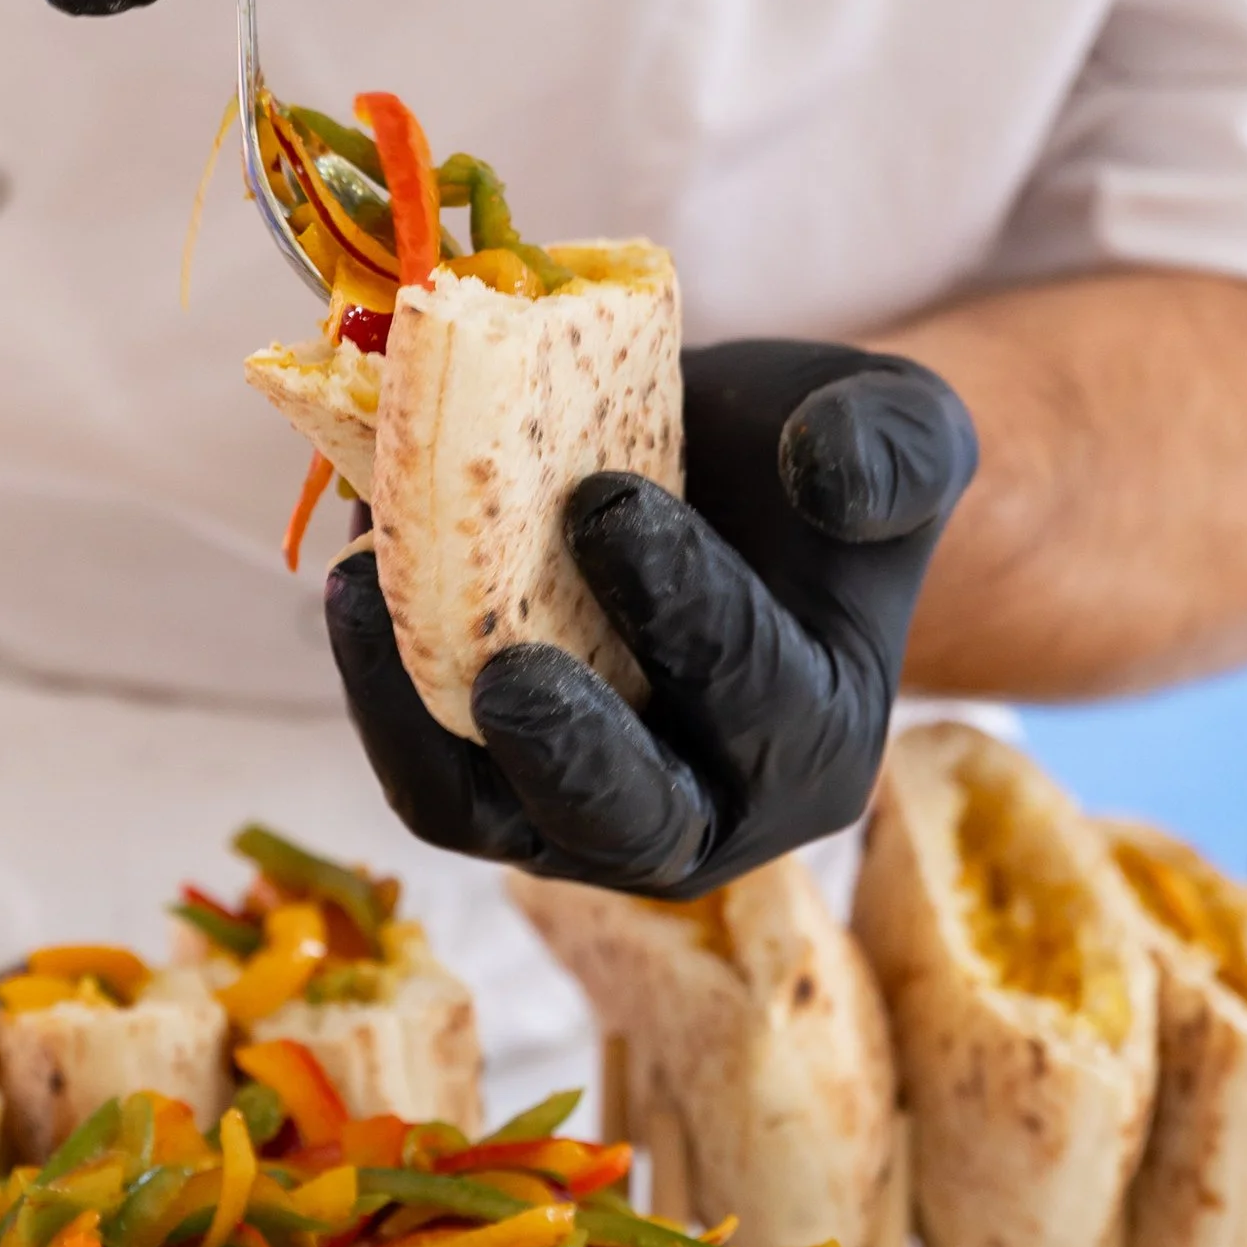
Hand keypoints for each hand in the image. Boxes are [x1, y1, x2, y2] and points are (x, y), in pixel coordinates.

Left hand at [327, 340, 977, 894]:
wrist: (732, 483)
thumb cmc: (818, 461)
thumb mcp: (901, 425)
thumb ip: (891, 446)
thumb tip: (821, 473)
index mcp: (822, 742)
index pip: (754, 694)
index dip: (682, 607)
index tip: (605, 502)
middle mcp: (709, 812)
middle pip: (626, 821)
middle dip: (565, 752)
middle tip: (504, 671)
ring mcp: (585, 811)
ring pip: (490, 813)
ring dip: (416, 724)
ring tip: (359, 598)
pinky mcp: (495, 782)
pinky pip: (426, 767)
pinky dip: (377, 688)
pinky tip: (345, 577)